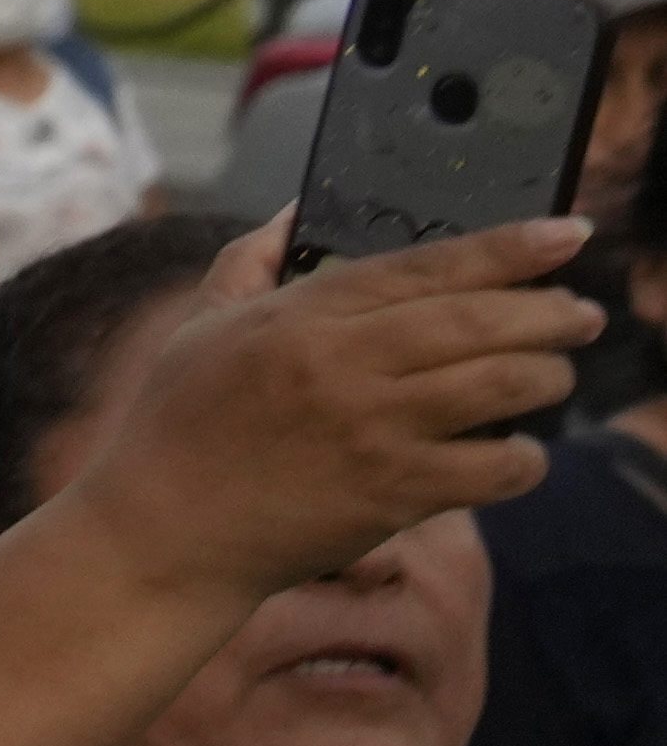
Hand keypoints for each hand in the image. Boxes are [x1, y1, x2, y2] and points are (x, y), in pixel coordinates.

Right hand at [63, 219, 588, 614]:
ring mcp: (372, 433)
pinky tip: (516, 454)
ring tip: (553, 375)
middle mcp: (343, 366)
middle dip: (552, 313)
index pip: (426, 266)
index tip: (568, 233)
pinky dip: (523, 459)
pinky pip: (495, 468)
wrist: (163, 535)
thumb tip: (293, 211)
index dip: (510, 247)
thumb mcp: (200, 328)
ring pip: (503, 387)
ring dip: (547, 377)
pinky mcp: (392, 496)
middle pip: (481, 321)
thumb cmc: (177, 428)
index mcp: (300, 317)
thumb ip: (250, 262)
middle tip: (581, 314)